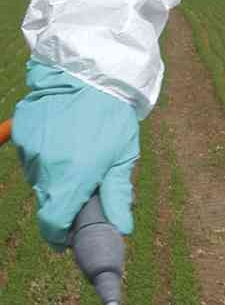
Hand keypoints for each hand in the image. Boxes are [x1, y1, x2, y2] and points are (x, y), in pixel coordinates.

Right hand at [12, 58, 139, 249]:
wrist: (93, 69)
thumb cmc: (113, 113)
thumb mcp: (124, 154)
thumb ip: (118, 195)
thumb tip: (122, 231)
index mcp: (73, 177)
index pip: (52, 224)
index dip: (60, 235)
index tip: (69, 234)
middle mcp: (45, 166)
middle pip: (45, 200)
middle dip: (62, 198)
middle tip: (84, 176)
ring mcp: (29, 147)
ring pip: (37, 176)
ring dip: (52, 172)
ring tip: (75, 146)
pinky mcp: (21, 129)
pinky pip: (29, 153)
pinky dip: (43, 150)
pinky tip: (62, 133)